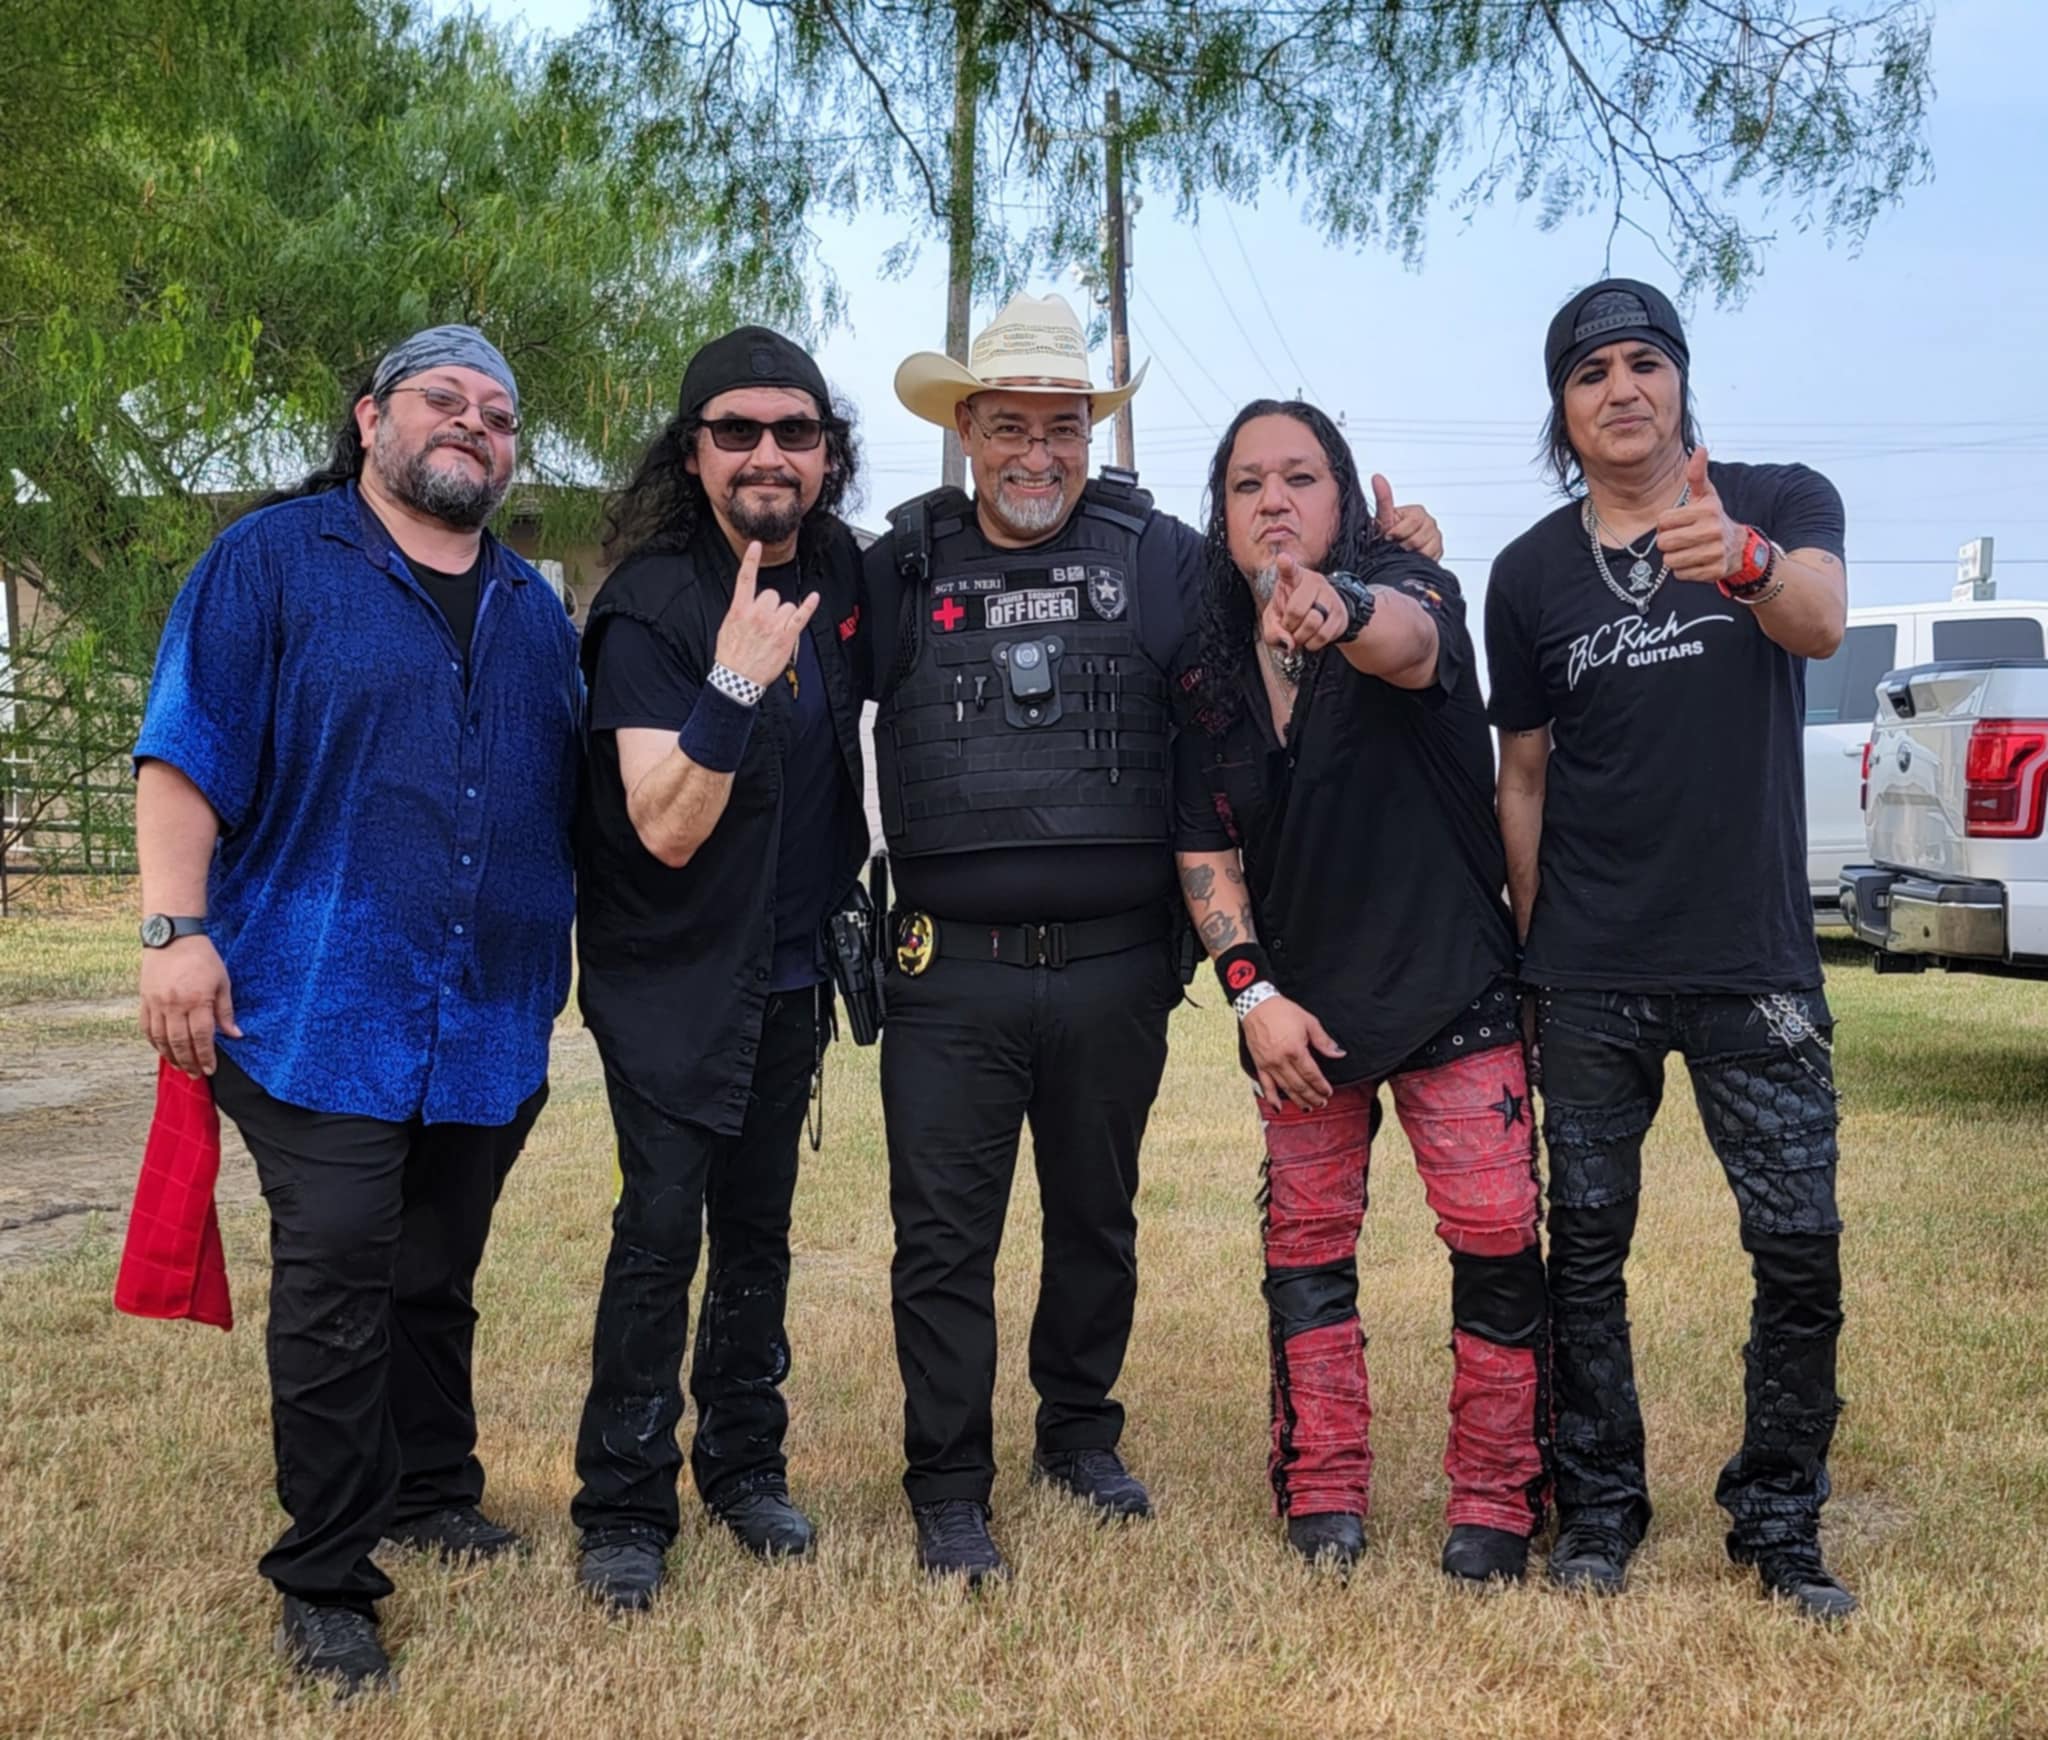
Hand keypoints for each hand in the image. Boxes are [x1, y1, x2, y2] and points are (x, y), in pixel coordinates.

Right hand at [140, 936, 240, 1077]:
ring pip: (160, 1039)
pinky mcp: (144, 999)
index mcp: (196, 1000)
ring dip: (171, 1057)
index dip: (206, 1056)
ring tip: (182, 1067)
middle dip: (189, 1062)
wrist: (172, 937)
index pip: (201, 1037)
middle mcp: (173, 1004)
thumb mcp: (222, 982)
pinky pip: (146, 1028)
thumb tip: (235, 1035)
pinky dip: (154, 1043)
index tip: (211, 1069)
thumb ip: (226, 1011)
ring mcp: (156, 1003)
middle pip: (180, 1042)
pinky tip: (163, 1051)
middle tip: (197, 1075)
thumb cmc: (203, 958)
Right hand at [712, 541, 820, 687]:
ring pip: (787, 606)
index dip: (751, 560)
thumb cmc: (731, 655)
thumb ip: (739, 612)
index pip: (745, 579)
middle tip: (765, 624)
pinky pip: (801, 615)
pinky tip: (814, 597)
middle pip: (772, 594)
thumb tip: (747, 604)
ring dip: (784, 616)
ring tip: (775, 632)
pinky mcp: (787, 636)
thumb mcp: (727, 628)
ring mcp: (773, 624)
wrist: (738, 678)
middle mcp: (758, 613)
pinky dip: (809, 606)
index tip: (756, 545)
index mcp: (740, 609)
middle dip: (771, 606)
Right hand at [1243, 994, 1345, 1109]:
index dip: (1321, 1085)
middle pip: (1300, 1085)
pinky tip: (1279, 1108)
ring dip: (1298, 1100)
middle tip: (1322, 1102)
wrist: (1256, 1005)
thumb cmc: (1282, 1011)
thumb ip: (1324, 1041)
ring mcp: (1269, 1064)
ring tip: (1308, 1107)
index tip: (1328, 1092)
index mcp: (1295, 1049)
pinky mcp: (1259, 1064)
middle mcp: (1281, 1060)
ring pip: (1285, 1088)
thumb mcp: (1308, 1022)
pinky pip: (1265, 1085)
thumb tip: (1339, 1053)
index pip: (1311, 1074)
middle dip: (1312, 1096)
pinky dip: (1271, 1098)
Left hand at [1261, 553, 1350, 654]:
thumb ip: (1273, 632)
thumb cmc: (1291, 614)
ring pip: (1313, 623)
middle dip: (1288, 626)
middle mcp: (1313, 583)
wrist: (1321, 619)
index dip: (1286, 565)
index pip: (1289, 569)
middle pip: (1297, 609)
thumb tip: (1288, 643)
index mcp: (1293, 578)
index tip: (1283, 559)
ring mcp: (1329, 597)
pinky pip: (1324, 635)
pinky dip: (1313, 643)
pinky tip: (1310, 638)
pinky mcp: (1340, 614)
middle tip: (1288, 628)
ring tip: (1299, 634)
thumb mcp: (1274, 620)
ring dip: (1301, 637)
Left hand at [1373, 474, 1442, 561]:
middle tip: (1395, 546)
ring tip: (1402, 552)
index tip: (1388, 536)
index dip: (1399, 531)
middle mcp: (1429, 522)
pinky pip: (1431, 557)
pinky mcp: (1438, 551)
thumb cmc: (1386, 535)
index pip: (1414, 520)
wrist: (1389, 553)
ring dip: (1411, 553)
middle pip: (1420, 536)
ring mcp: (1435, 537)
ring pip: (1426, 549)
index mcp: (1417, 512)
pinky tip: (1411, 557)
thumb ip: (1383, 499)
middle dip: (1404, 544)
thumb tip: (1377, 477)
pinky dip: (1419, 560)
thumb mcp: (1383, 518)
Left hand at [1655, 447, 1744, 583]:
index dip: (1666, 524)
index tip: (1678, 523)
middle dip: (1668, 542)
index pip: (1662, 521)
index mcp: (1706, 510)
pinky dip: (1684, 571)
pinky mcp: (1714, 572)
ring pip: (1670, 561)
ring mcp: (1714, 552)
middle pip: (1664, 542)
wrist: (1740, 548)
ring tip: (1689, 550)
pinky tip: (1696, 561)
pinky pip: (1681, 575)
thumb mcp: (1707, 496)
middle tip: (1681, 538)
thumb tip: (1700, 448)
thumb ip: (1697, 475)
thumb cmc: (1715, 519)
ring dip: (1675, 558)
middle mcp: (1711, 531)